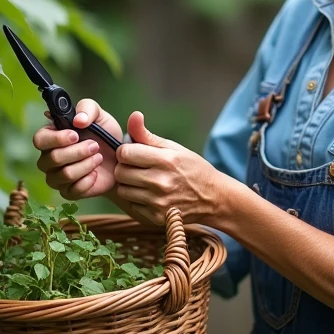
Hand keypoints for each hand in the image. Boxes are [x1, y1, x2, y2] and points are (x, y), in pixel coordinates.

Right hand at [33, 98, 122, 199]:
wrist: (120, 159)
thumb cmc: (105, 135)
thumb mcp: (100, 115)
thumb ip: (87, 109)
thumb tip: (78, 120)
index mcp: (50, 137)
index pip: (39, 139)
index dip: (56, 139)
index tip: (76, 135)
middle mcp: (48, 158)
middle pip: (53, 158)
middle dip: (78, 151)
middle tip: (95, 146)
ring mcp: (56, 177)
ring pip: (65, 174)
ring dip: (86, 164)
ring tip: (99, 157)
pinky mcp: (67, 192)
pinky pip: (73, 189)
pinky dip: (89, 180)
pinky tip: (96, 173)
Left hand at [114, 111, 229, 226]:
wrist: (213, 198)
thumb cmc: (192, 169)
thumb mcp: (174, 148)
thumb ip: (148, 135)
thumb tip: (134, 115)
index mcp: (165, 160)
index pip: (125, 153)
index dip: (125, 151)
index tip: (133, 153)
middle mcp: (160, 182)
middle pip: (120, 172)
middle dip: (125, 167)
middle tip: (138, 168)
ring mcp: (158, 202)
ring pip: (123, 189)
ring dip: (129, 184)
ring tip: (144, 181)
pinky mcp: (156, 217)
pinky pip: (132, 205)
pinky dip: (137, 199)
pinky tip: (150, 195)